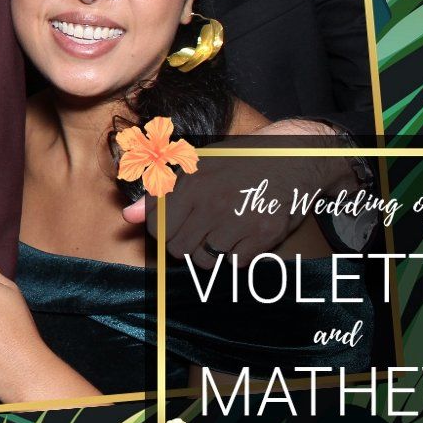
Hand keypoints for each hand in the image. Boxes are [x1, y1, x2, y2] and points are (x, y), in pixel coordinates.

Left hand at [128, 122, 352, 263]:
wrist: (294, 157)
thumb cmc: (241, 160)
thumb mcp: (198, 166)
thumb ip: (161, 193)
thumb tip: (128, 216)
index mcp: (192, 184)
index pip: (157, 228)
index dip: (163, 231)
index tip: (174, 225)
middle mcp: (213, 204)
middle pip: (179, 249)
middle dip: (185, 244)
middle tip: (200, 229)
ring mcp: (240, 221)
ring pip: (206, 260)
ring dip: (210, 253)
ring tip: (221, 232)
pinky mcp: (264, 235)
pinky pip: (236, 264)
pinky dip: (237, 257)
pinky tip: (243, 235)